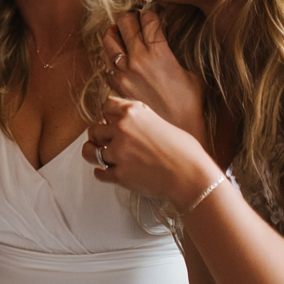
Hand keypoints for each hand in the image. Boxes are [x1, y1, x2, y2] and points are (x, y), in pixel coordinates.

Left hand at [83, 95, 220, 209]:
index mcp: (133, 113)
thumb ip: (141, 120)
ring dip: (94, 155)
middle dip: (99, 137)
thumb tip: (129, 120)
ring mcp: (118, 152)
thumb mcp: (162, 122)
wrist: (192, 177)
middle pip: (94, 129)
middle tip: (104, 142)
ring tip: (98, 157)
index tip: (107, 122)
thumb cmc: (185, 152)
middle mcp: (122, 129)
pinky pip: (99, 173)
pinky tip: (105, 173)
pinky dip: (101, 174)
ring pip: (91, 151)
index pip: (106, 106)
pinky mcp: (119, 174)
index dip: (106, 115)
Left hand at [103, 10, 206, 143]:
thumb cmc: (189, 103)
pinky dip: (108, 56)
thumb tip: (164, 38)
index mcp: (159, 52)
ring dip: (114, 33)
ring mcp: (123, 72)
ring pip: (109, 40)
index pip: (149, 19)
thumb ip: (173, 53)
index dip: (149, 14)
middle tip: (132, 19)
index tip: (150, 16)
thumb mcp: (190, 73)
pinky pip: (104, 63)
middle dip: (129, 18)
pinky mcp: (114, 85)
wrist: (175, 130)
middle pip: (125, 23)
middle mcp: (138, 59)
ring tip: (119, 32)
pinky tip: (115, 57)